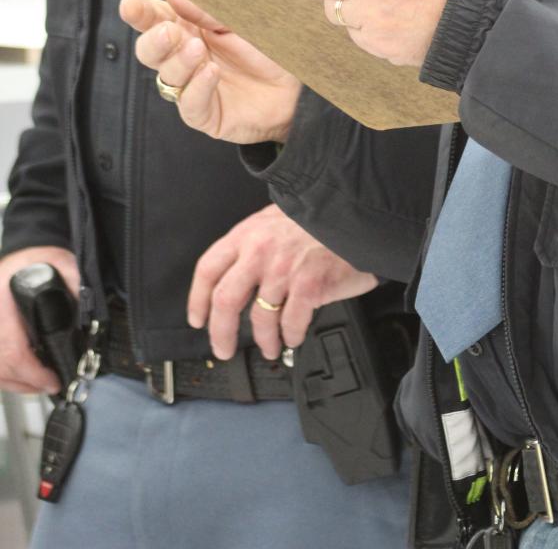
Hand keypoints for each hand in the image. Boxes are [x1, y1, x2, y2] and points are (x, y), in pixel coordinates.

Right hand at [0, 245, 79, 394]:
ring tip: (39, 384)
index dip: (32, 373)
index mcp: (4, 300)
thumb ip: (76, 286)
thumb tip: (88, 317)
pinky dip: (6, 373)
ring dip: (15, 382)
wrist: (23, 251)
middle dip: (26, 382)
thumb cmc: (40, 257)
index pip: (13, 350)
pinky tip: (23, 376)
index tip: (52, 381)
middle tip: (50, 385)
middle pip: (0, 365)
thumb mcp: (63, 263)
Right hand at [120, 0, 301, 142]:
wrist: (298, 84)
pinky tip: (210, 73)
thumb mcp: (238, 20)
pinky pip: (189, 103)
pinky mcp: (205, 114)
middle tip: (169, 31)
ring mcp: (192, 87)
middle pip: (150, 50)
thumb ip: (204, 9)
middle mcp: (185, 58)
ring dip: (180, 61)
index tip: (129, 4)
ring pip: (167, 76)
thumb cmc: (267, 47)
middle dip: (154, 40)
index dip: (140, 13)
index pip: (155, 20)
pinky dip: (197, 86)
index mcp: (189, 29)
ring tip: (198, 50)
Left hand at [188, 205, 377, 360]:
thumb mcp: (276, 219)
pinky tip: (293, 337)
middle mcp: (260, 251)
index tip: (198, 319)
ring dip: (263, 341)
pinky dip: (291, 336)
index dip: (197, 299)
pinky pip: (291, 324)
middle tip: (224, 349)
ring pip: (260, 319)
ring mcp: (284, 269)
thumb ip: (253, 244)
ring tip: (270, 347)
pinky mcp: (309, 285)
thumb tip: (235, 276)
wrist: (356, 212)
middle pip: (225, 301)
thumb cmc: (318, 217)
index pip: (209, 269)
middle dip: (221, 333)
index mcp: (248, 234)